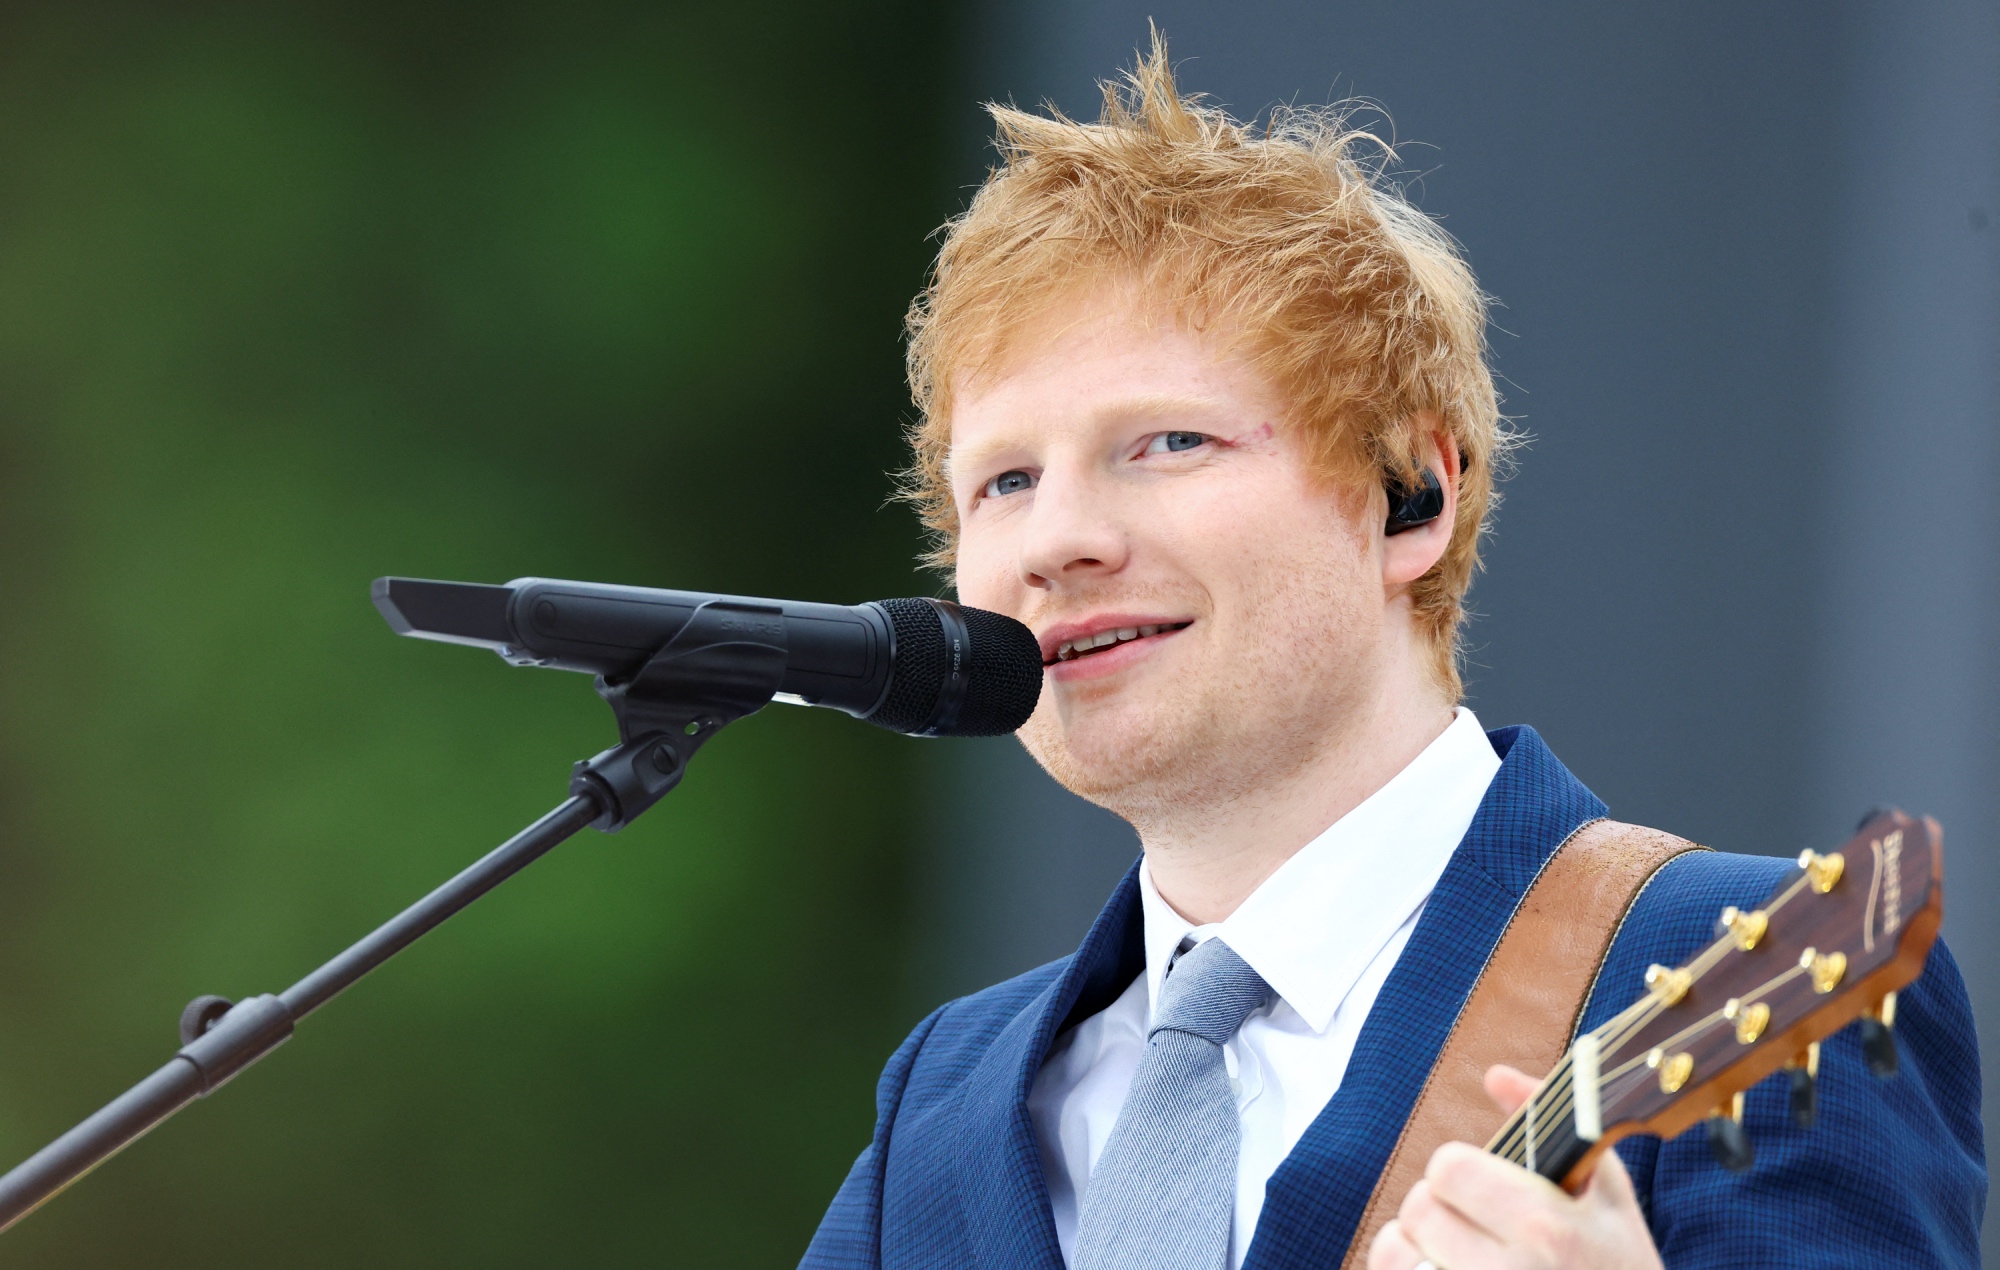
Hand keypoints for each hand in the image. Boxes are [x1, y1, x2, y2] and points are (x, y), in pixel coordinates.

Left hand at [1366, 1065, 1663, 1269]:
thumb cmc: (1621, 1267)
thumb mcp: (1606, 1196)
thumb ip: (1549, 1123)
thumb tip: (1495, 1074)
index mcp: (1546, 1227)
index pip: (1448, 1167)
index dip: (1459, 1171)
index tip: (1480, 1187)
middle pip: (1418, 1209)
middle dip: (1438, 1210)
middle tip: (1471, 1224)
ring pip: (1395, 1254)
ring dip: (1414, 1250)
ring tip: (1453, 1255)